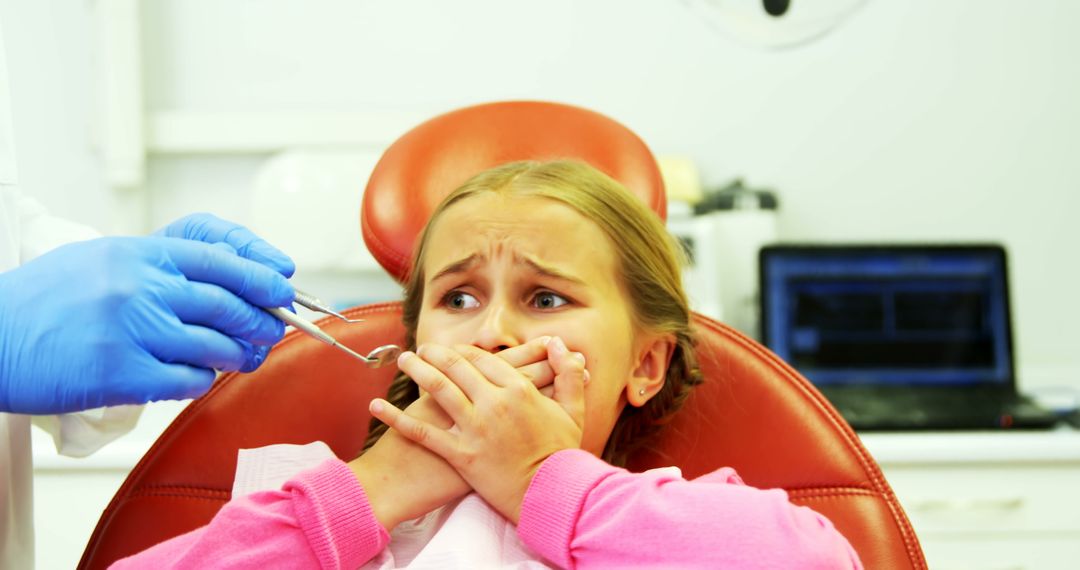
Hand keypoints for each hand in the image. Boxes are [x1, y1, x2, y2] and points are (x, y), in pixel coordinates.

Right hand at [0, 232, 293, 413]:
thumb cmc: (44, 304)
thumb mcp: (99, 261)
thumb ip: (156, 266)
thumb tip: (221, 280)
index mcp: (137, 254)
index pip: (218, 259)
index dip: (259, 275)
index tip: (282, 287)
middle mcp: (140, 288)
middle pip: (227, 303)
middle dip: (260, 319)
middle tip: (273, 328)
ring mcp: (133, 331)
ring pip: (216, 344)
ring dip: (238, 354)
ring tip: (243, 356)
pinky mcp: (124, 374)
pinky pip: (188, 380)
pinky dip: (201, 380)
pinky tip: (194, 376)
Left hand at [369, 336, 586, 523]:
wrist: (550, 496)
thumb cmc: (562, 454)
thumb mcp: (572, 410)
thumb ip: (567, 373)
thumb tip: (558, 344)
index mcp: (519, 390)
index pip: (483, 359)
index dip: (464, 351)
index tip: (453, 350)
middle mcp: (494, 403)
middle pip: (456, 367)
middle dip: (435, 354)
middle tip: (421, 350)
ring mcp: (475, 428)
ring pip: (438, 389)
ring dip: (417, 370)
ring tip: (404, 361)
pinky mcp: (460, 454)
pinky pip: (421, 432)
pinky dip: (396, 417)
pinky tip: (377, 406)